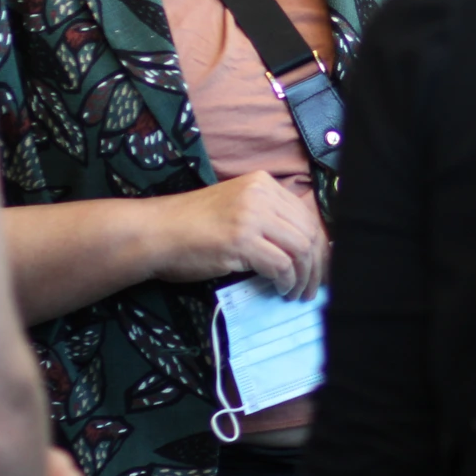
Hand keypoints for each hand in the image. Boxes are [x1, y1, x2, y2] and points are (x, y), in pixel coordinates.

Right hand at [154, 171, 327, 299]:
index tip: (319, 267)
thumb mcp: (237, 209)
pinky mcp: (241, 240)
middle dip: (317, 264)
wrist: (156, 232)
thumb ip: (267, 218)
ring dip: (303, 277)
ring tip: (297, 292)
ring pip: (300, 248)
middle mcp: (262, 193)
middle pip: (308, 231)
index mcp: (263, 183)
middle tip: (312, 287)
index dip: (318, 245)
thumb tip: (301, 247)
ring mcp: (252, 215)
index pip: (306, 215)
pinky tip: (280, 290)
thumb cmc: (192, 226)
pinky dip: (286, 281)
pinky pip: (281, 264)